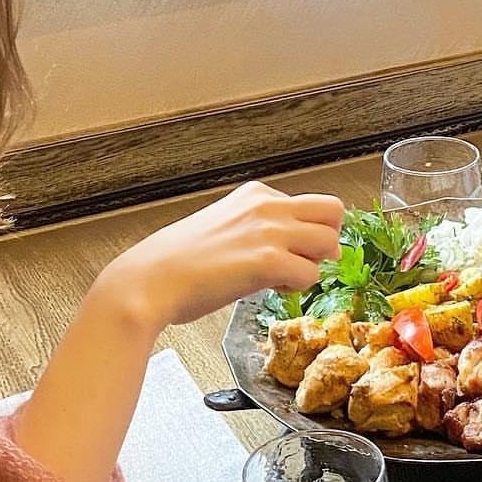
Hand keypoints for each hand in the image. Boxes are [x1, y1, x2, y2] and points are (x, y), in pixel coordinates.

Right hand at [101, 181, 344, 330]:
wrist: (149, 281)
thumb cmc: (180, 262)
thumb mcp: (226, 226)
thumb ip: (260, 228)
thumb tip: (295, 246)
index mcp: (256, 193)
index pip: (312, 204)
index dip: (309, 231)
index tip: (289, 249)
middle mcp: (266, 205)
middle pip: (333, 212)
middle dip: (327, 241)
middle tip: (304, 262)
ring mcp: (268, 231)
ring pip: (329, 243)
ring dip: (313, 266)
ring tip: (282, 278)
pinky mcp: (267, 262)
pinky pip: (310, 274)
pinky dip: (296, 288)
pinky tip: (270, 288)